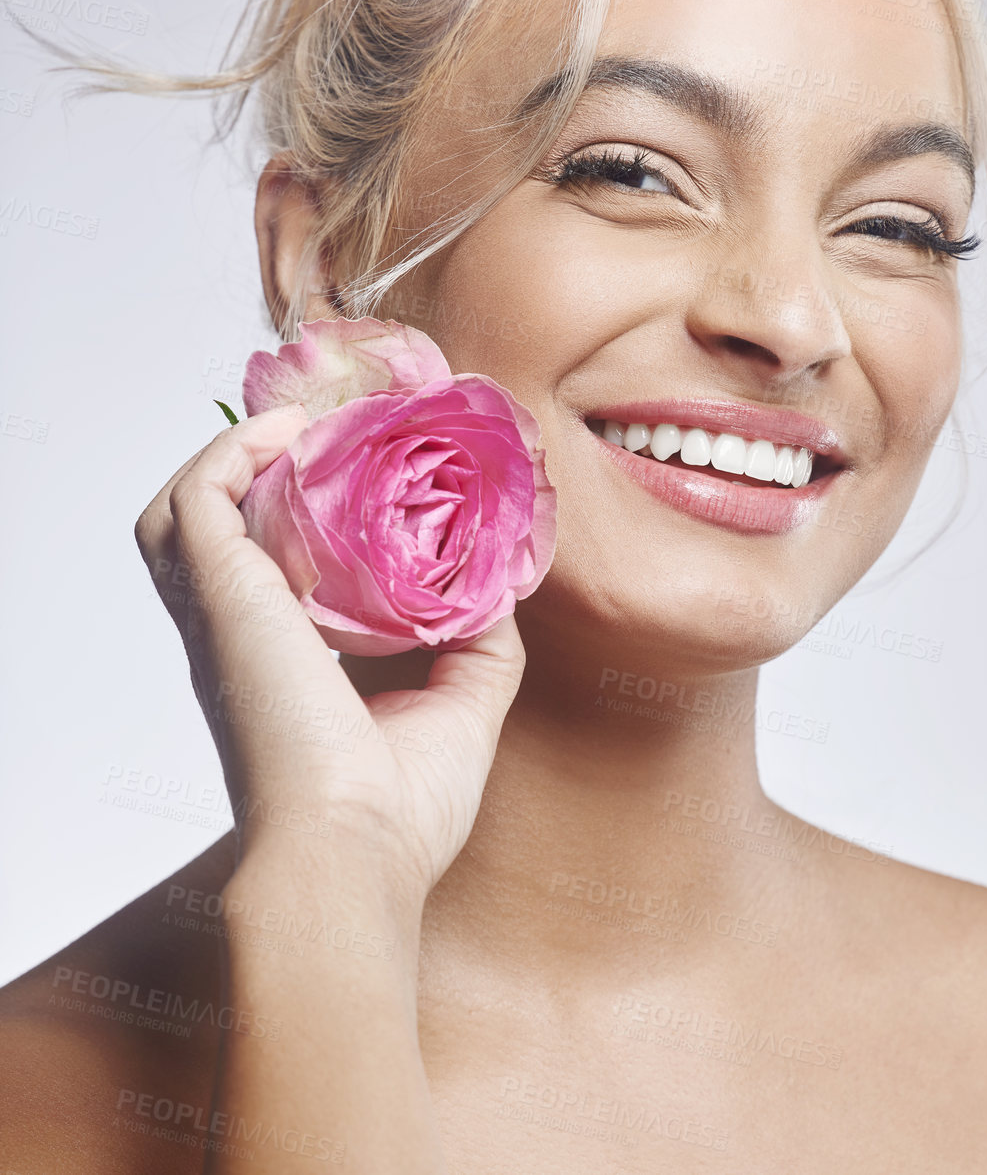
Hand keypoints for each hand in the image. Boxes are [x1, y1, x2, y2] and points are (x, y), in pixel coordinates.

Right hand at [135, 405, 525, 898]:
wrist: (354, 858)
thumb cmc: (396, 816)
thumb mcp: (464, 708)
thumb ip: (483, 642)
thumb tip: (504, 588)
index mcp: (282, 665)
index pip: (262, 568)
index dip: (291, 513)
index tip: (347, 465)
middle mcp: (241, 637)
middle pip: (208, 530)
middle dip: (255, 470)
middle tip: (318, 436)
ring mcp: (224, 616)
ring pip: (180, 511)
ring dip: (232, 456)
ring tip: (297, 430)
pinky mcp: (223, 598)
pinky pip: (198, 500)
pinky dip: (230, 455)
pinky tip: (285, 436)